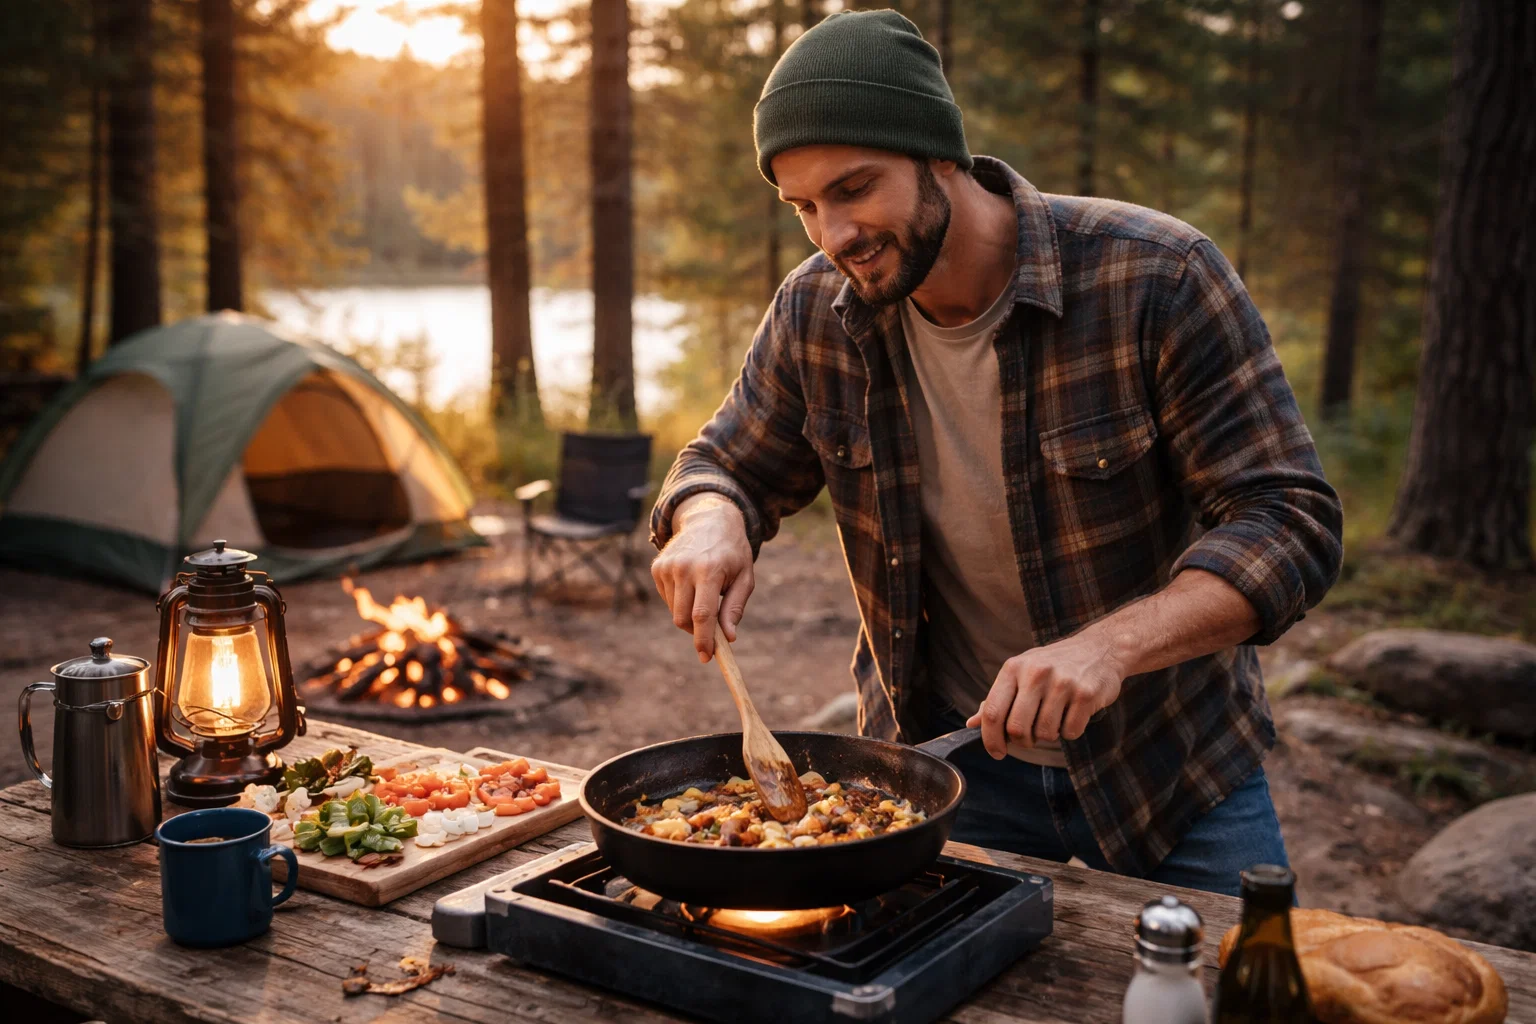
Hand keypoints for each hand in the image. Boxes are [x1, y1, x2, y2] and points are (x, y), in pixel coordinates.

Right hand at [651, 494, 753, 662]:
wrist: (708, 519)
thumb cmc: (732, 552)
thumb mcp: (744, 577)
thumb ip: (735, 607)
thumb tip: (729, 637)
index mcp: (709, 570)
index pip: (702, 614)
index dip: (704, 640)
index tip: (707, 657)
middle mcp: (684, 567)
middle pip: (683, 618)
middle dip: (697, 633)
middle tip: (711, 634)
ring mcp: (667, 567)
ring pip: (674, 611)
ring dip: (690, 616)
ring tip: (705, 596)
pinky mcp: (657, 568)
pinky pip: (668, 599)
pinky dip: (680, 602)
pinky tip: (692, 585)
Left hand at [965, 634, 1126, 758]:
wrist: (1100, 648)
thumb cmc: (1054, 664)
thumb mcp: (1021, 672)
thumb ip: (997, 698)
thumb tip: (973, 723)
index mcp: (1014, 668)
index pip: (993, 712)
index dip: (991, 739)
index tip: (997, 753)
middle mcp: (1036, 673)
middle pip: (1017, 728)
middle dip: (1022, 741)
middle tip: (1030, 738)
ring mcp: (1062, 683)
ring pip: (1044, 733)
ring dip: (1048, 735)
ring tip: (1054, 718)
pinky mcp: (1086, 694)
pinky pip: (1070, 732)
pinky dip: (1070, 731)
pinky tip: (1073, 714)